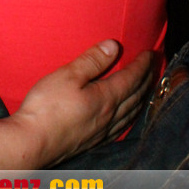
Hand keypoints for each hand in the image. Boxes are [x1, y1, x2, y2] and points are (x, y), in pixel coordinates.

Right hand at [13, 40, 153, 166]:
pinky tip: (127, 117)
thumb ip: (92, 61)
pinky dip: (131, 116)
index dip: (142, 65)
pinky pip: (122, 127)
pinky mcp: (94, 141)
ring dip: (142, 97)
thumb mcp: (68, 75)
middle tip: (155, 66)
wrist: (33, 143)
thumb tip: (113, 46)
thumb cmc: (47, 106)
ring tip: (147, 88)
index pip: (131, 78)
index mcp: (105, 98)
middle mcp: (110, 116)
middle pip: (136, 96)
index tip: (150, 52)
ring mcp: (103, 131)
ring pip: (131, 113)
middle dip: (147, 79)